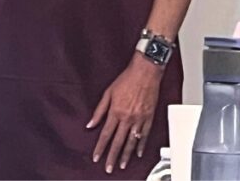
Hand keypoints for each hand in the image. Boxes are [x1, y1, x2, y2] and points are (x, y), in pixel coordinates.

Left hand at [88, 54, 162, 173]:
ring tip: (122, 165)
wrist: (145, 71)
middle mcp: (127, 117)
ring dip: (126, 155)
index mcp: (115, 111)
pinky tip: (138, 153)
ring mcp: (139, 118)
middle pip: (118, 142)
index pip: (106, 134)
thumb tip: (90, 123)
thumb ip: (99, 110)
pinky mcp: (149, 117)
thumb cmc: (127, 79)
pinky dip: (141, 145)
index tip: (96, 157)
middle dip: (112, 157)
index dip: (100, 147)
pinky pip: (145, 135)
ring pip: (131, 141)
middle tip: (109, 168)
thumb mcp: (108, 92)